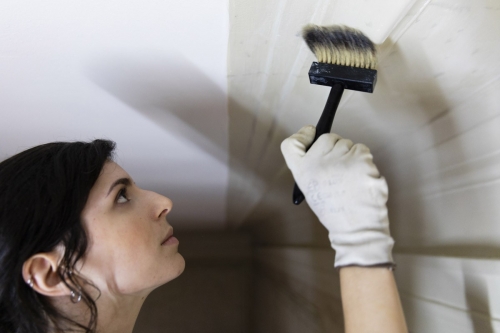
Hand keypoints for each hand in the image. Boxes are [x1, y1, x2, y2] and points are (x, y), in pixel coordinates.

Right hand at [281, 125, 393, 266]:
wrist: (356, 227)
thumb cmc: (335, 210)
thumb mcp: (310, 189)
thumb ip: (310, 165)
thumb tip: (322, 145)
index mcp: (302, 171)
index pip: (291, 144)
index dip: (302, 135)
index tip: (310, 132)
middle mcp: (318, 161)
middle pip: (327, 137)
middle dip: (335, 147)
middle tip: (338, 169)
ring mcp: (340, 158)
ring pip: (347, 143)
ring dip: (351, 155)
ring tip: (351, 178)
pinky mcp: (360, 159)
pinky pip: (362, 149)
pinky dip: (364, 160)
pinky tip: (361, 177)